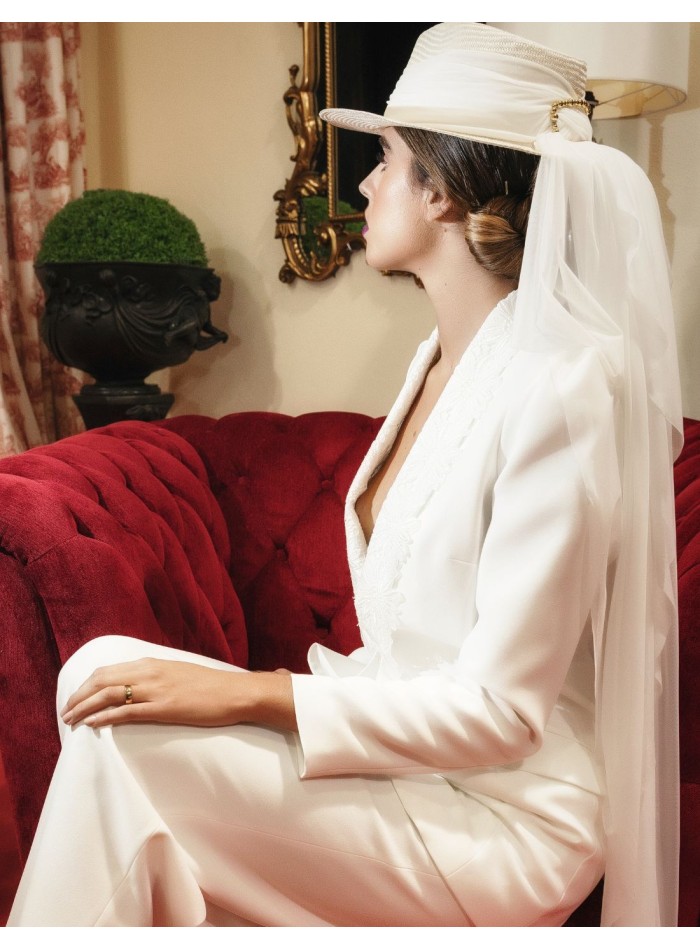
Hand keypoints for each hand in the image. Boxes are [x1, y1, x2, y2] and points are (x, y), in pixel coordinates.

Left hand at [60, 658, 296, 731]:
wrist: (236, 692)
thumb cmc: (212, 686)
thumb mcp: (180, 673)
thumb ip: (159, 677)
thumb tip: (142, 685)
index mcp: (153, 663)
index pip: (109, 670)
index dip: (87, 684)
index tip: (76, 697)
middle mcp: (150, 672)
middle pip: (102, 680)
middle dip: (79, 696)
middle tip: (66, 712)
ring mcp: (157, 689)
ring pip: (109, 695)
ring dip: (86, 708)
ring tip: (71, 721)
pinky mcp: (165, 708)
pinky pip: (127, 712)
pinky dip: (105, 717)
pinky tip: (93, 724)